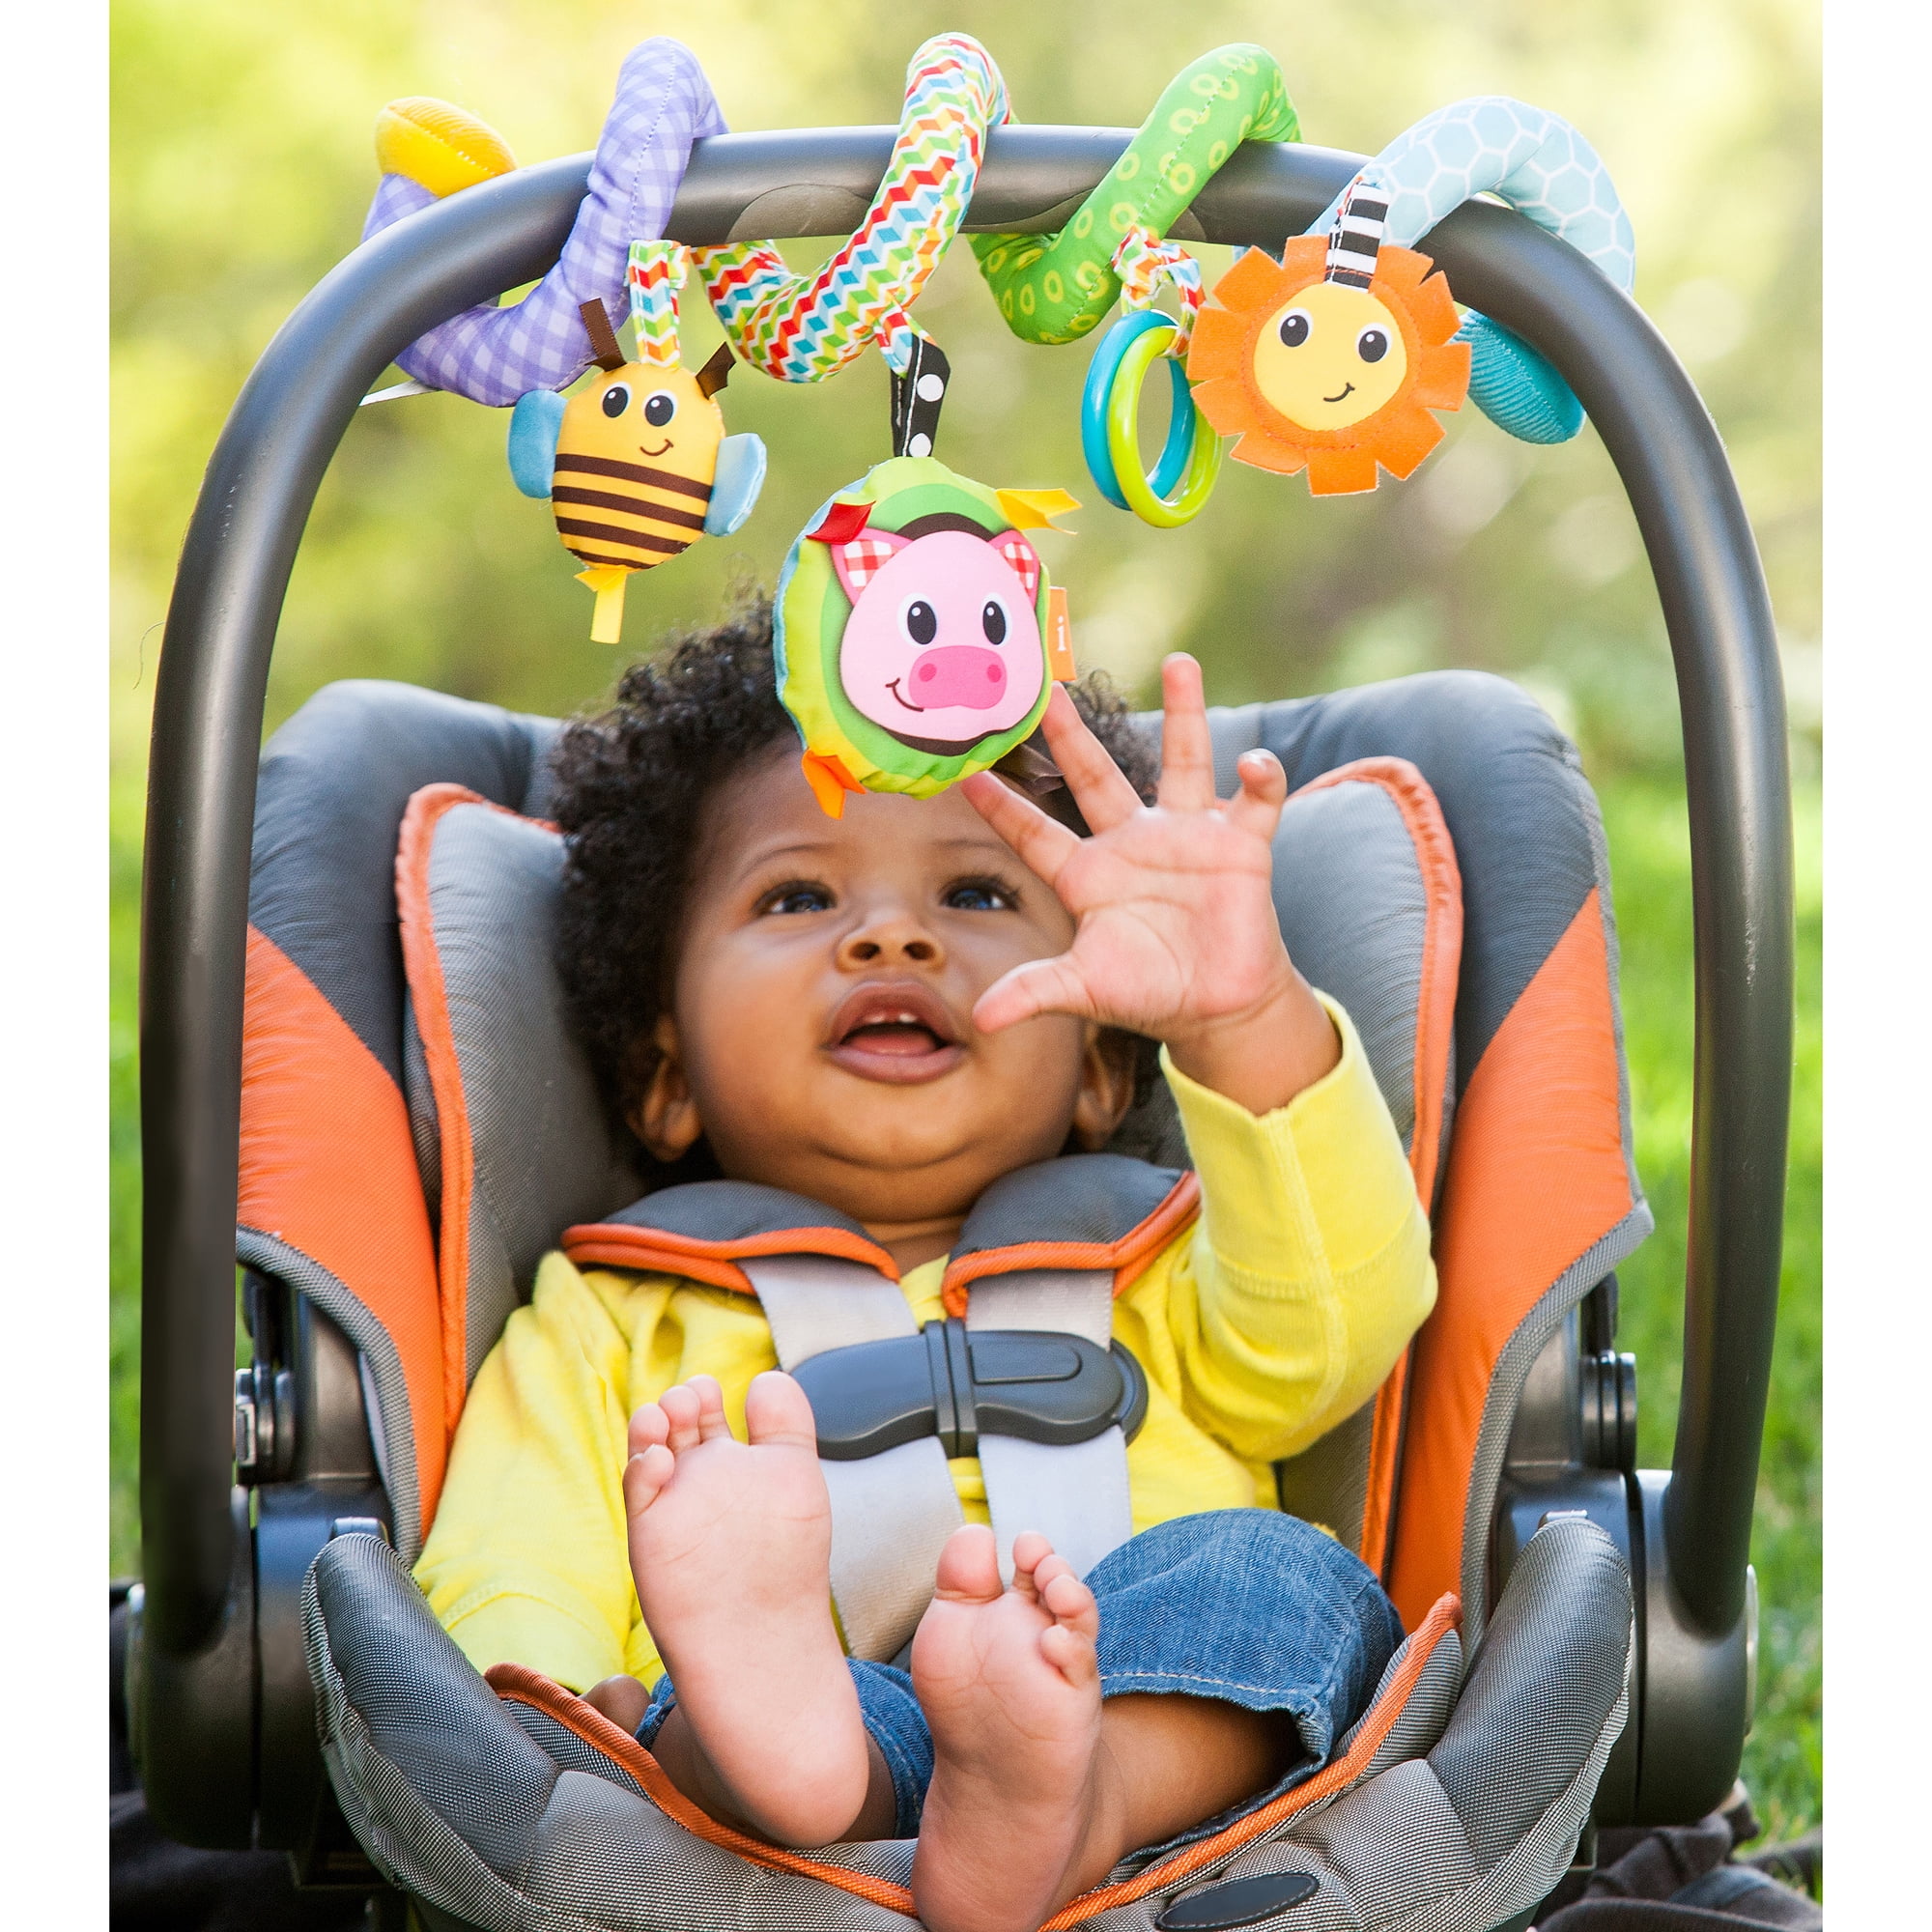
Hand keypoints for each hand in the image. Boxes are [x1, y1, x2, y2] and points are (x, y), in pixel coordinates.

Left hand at [959, 654, 1339, 1115]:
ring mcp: (1187, 839)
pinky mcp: (1240, 848)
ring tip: (1179, 662)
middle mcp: (1133, 844)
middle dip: (1071, 735)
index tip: (965, 771)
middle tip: (1046, 689)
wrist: (1218, 1008)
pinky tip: (1254, 763)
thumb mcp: (1085, 991)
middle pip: (1095, 778)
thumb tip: (982, 1019)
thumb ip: (1034, 992)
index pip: (1034, 833)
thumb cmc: (1148, 992)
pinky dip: (1259, 778)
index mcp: (1088, 876)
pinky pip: (1255, 801)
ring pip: (1183, 762)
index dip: (1001, 806)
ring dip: (1183, 712)